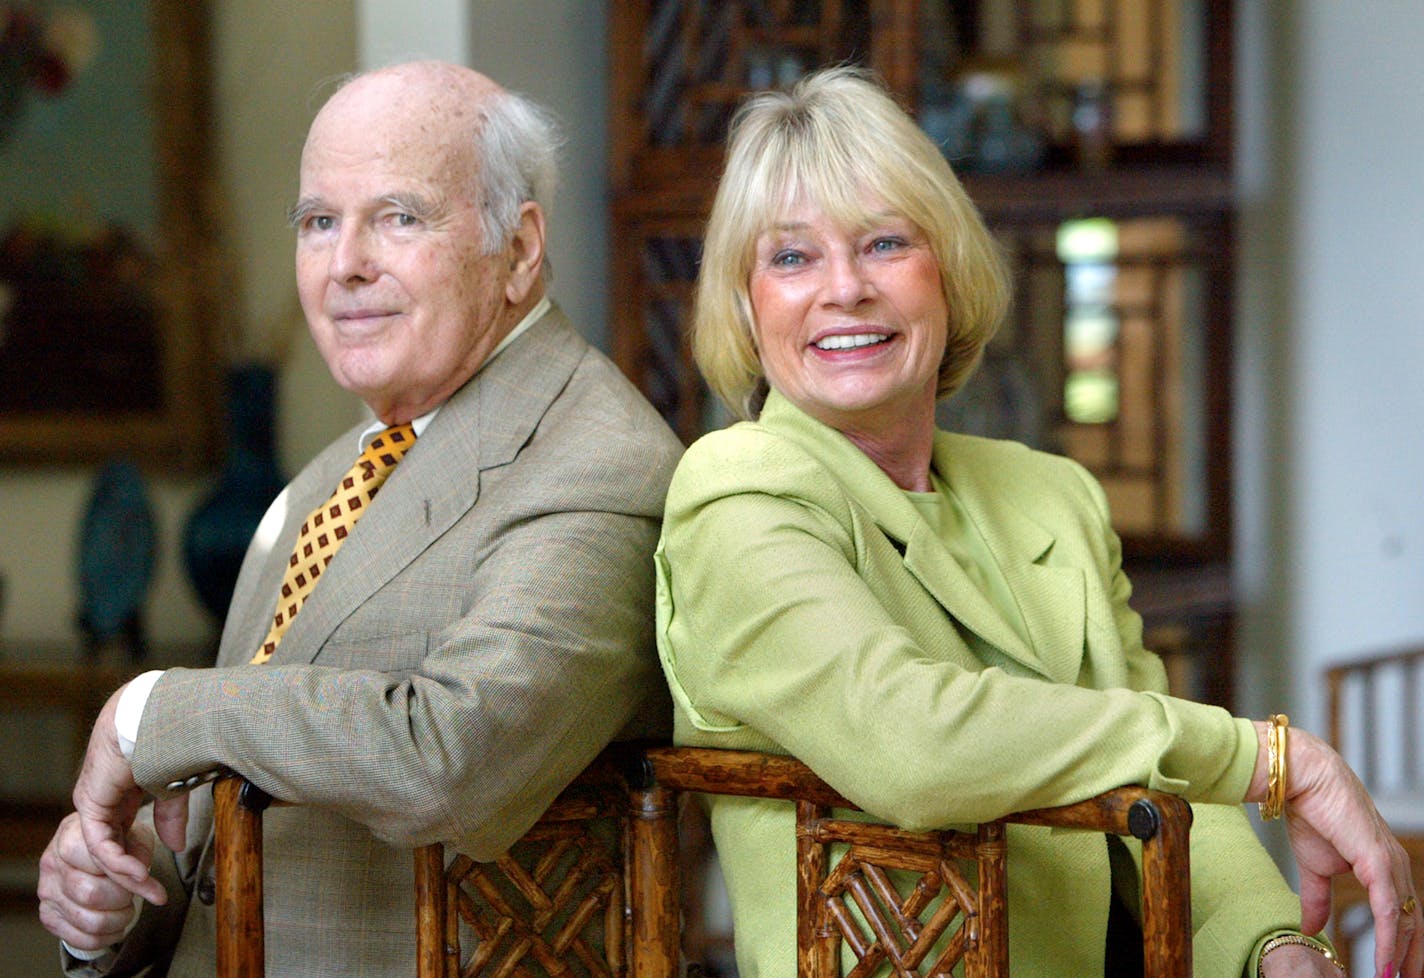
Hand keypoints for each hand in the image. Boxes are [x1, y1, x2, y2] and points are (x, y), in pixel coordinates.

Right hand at [37, 812, 150, 950]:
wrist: (93, 850)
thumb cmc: (117, 841)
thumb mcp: (133, 836)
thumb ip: (138, 853)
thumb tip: (143, 878)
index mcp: (70, 837)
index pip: (99, 862)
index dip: (127, 873)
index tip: (146, 876)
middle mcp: (52, 864)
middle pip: (92, 895)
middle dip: (123, 899)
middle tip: (132, 894)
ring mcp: (47, 891)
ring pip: (88, 921)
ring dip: (118, 921)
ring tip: (127, 909)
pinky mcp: (48, 914)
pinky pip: (78, 939)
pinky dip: (105, 938)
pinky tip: (116, 926)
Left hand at [70, 686, 169, 904]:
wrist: (155, 716)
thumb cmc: (168, 740)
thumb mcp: (173, 787)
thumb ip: (170, 815)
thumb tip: (177, 844)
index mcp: (122, 791)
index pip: (124, 836)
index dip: (141, 859)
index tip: (160, 879)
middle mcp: (104, 800)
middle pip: (112, 848)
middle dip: (133, 874)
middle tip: (153, 893)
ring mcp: (94, 803)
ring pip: (104, 851)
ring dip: (127, 874)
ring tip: (149, 889)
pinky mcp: (91, 804)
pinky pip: (100, 844)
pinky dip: (119, 862)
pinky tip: (139, 874)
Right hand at [1252, 722, 1421, 977]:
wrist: (1303, 781)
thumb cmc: (1311, 814)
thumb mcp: (1314, 868)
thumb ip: (1317, 900)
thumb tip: (1309, 929)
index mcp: (1384, 865)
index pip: (1404, 913)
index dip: (1405, 946)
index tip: (1397, 973)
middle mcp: (1395, 866)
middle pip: (1416, 923)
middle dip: (1414, 958)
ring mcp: (1390, 864)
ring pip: (1406, 921)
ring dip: (1404, 956)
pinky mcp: (1379, 862)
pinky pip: (1390, 911)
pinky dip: (1390, 939)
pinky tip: (1386, 962)